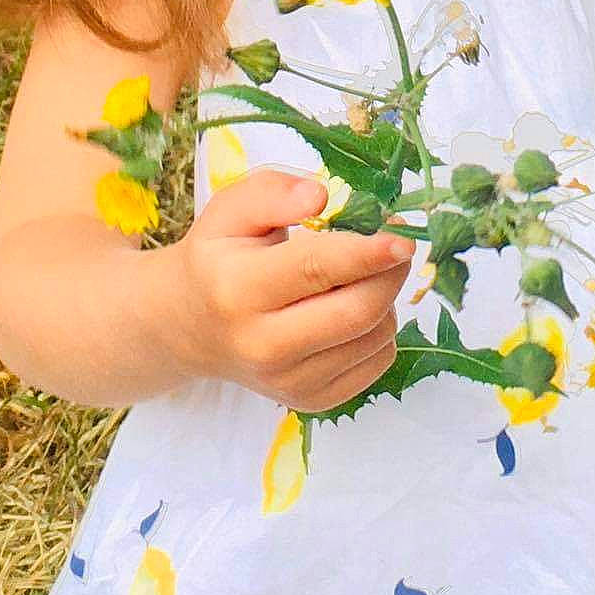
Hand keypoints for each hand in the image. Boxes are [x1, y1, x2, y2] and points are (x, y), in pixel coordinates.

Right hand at [165, 166, 417, 411]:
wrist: (192, 327)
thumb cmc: (219, 259)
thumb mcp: (230, 212)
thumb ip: (273, 193)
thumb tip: (319, 197)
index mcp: (237, 290)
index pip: (316, 270)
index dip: (366, 253)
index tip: (403, 239)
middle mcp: (262, 346)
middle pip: (356, 311)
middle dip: (390, 273)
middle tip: (398, 242)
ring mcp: (289, 382)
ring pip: (374, 336)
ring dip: (385, 297)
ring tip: (358, 275)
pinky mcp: (313, 401)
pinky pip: (377, 361)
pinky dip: (379, 328)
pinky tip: (350, 307)